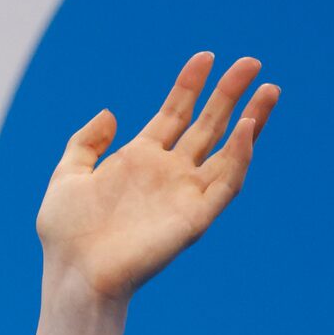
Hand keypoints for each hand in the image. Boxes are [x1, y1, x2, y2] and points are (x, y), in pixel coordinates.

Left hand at [33, 52, 280, 334]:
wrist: (75, 277)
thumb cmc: (67, 237)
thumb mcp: (66, 178)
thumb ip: (84, 144)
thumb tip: (110, 113)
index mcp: (139, 161)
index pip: (173, 114)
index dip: (189, 85)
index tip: (205, 57)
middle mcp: (167, 174)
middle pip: (207, 125)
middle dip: (229, 93)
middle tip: (250, 62)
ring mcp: (183, 194)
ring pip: (227, 151)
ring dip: (250, 122)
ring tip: (267, 91)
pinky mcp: (195, 218)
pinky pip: (226, 183)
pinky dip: (240, 156)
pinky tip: (247, 129)